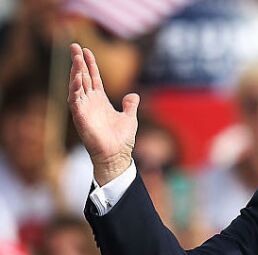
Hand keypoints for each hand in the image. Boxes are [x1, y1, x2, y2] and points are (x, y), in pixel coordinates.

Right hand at [67, 43, 139, 184]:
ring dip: (75, 71)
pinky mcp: (80, 117)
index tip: (86, 50)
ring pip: (77, 86)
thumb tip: (133, 94)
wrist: (116, 155)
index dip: (90, 64)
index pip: (93, 78)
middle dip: (78, 62)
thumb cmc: (121, 140)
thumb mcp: (129, 117)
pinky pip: (75, 100)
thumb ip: (130, 105)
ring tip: (75, 57)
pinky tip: (77, 78)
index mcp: (100, 100)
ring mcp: (84, 109)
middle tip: (74, 46)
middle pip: (82, 77)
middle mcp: (90, 102)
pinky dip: (75, 89)